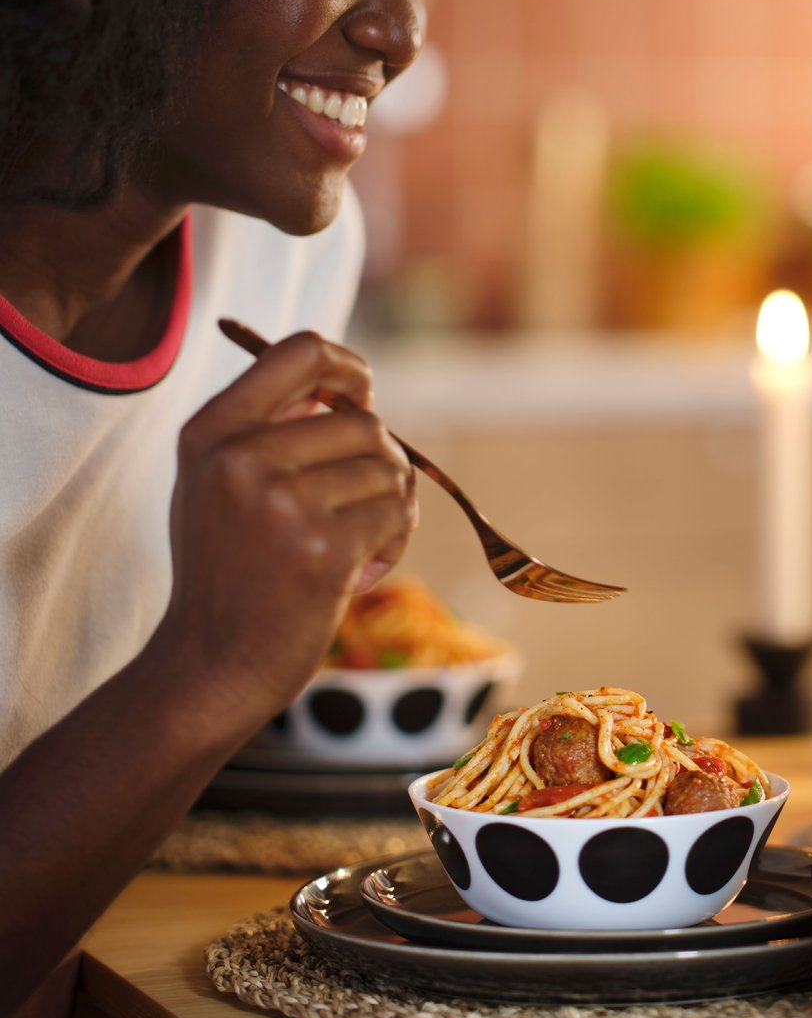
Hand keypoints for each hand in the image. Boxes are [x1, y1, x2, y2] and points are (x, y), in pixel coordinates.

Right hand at [155, 330, 416, 738]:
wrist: (209, 667)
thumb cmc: (228, 573)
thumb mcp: (219, 485)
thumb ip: (267, 430)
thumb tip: (343, 385)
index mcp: (212, 431)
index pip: (300, 350)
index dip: (348, 367)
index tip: (360, 394)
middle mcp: (241, 457)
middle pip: (363, 421)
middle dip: (380, 464)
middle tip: (360, 508)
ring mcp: (281, 503)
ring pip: (388, 469)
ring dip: (390, 508)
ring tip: (353, 547)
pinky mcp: (322, 548)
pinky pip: (396, 515)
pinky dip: (394, 542)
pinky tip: (359, 573)